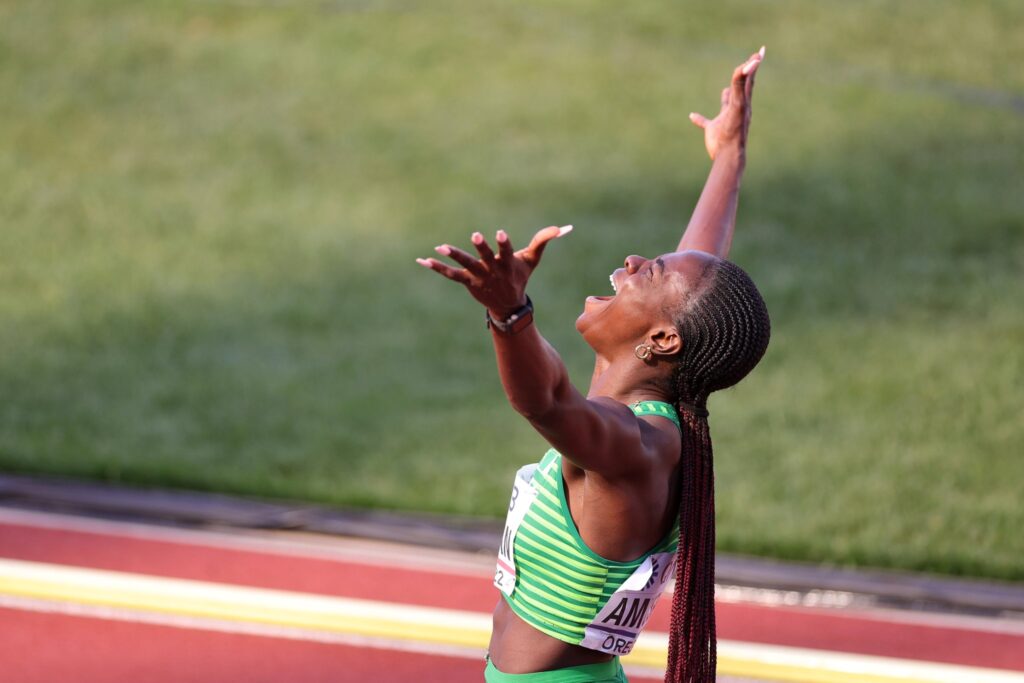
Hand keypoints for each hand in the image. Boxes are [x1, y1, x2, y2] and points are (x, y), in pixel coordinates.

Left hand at [417, 225, 571, 316]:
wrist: (507, 305)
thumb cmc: (519, 277)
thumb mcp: (532, 259)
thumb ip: (544, 240)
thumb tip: (565, 227)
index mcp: (507, 264)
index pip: (506, 251)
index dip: (503, 243)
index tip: (500, 233)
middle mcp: (492, 271)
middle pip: (485, 258)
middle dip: (481, 247)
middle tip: (475, 235)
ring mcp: (478, 277)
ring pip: (465, 266)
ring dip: (454, 256)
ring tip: (440, 247)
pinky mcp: (467, 282)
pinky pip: (449, 275)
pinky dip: (436, 268)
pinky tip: (422, 261)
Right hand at [690, 47, 763, 159]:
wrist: (728, 155)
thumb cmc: (734, 130)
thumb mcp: (737, 104)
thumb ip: (740, 85)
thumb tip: (747, 65)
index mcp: (743, 102)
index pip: (749, 79)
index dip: (753, 65)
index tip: (760, 52)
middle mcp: (736, 109)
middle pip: (741, 88)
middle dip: (745, 76)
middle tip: (751, 63)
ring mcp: (725, 120)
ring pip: (726, 105)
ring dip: (726, 96)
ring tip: (725, 90)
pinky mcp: (714, 131)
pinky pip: (705, 122)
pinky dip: (699, 119)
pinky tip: (692, 116)